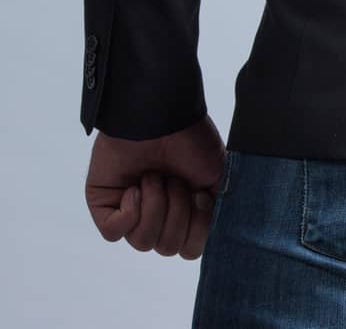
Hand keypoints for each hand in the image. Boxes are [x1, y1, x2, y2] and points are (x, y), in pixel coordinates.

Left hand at [86, 113, 224, 258]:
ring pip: (142, 241)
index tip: (201, 196)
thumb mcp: (219, 180)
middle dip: (176, 212)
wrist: (163, 118)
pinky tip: (135, 188)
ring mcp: (130, 212)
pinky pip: (114, 232)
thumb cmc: (192, 142)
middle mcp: (158, 216)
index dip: (197, 229)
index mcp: (185, 213)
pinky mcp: (104, 206)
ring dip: (155, 205)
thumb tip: (218, 239)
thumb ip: (219, 214)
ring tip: (155, 177)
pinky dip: (129, 212)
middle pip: (167, 247)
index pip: (189, 249)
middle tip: (176, 180)